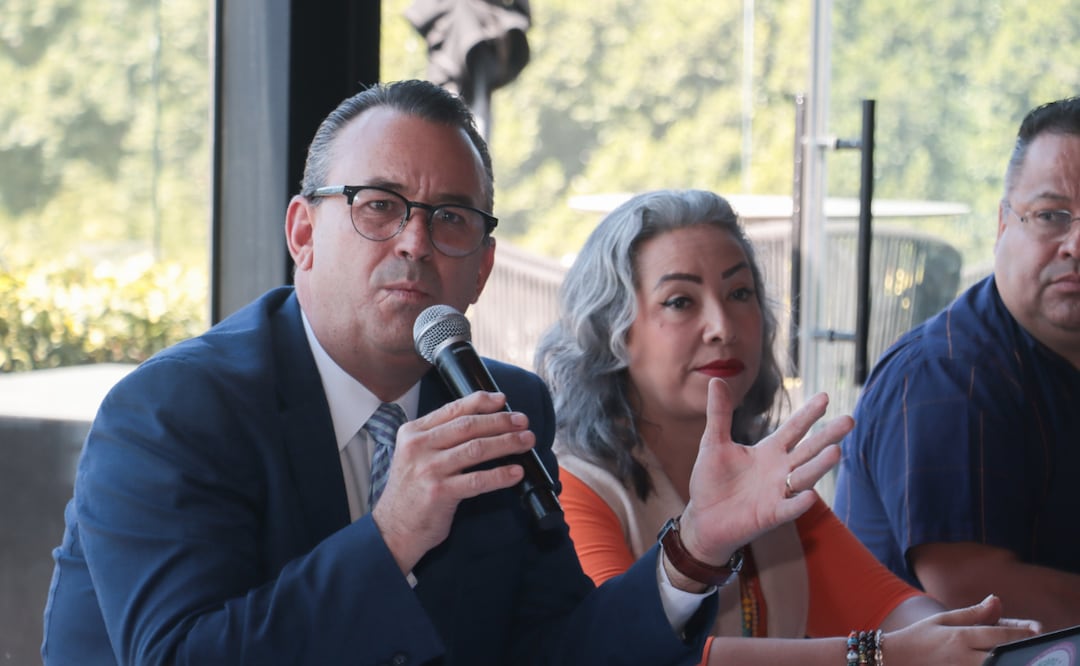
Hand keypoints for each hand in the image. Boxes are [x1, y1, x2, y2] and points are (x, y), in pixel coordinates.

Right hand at [371, 391, 536, 572]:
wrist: (394, 529)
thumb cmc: (412, 490)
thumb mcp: (415, 455)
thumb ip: (439, 437)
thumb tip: (482, 422)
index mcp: (413, 432)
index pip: (452, 409)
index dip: (481, 402)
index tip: (503, 400)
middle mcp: (419, 447)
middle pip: (468, 426)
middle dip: (500, 421)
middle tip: (523, 422)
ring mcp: (428, 469)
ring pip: (476, 449)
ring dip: (507, 443)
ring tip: (526, 441)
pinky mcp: (440, 492)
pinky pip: (478, 480)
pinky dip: (501, 475)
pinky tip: (516, 472)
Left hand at [678, 379, 851, 567]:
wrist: (703, 519)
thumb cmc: (712, 481)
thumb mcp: (714, 443)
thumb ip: (720, 414)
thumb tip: (717, 378)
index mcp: (769, 451)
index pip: (794, 429)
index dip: (809, 414)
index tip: (825, 396)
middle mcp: (780, 470)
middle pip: (808, 450)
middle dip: (828, 436)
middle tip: (849, 420)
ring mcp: (778, 493)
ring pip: (804, 477)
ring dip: (819, 466)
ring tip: (836, 451)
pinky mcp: (770, 515)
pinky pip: (788, 507)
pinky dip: (798, 502)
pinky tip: (809, 495)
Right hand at [884, 594, 1041, 664]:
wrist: (894, 658)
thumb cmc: (919, 636)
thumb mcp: (944, 619)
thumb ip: (973, 612)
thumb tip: (996, 599)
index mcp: (960, 636)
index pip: (999, 634)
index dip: (1020, 632)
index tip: (1036, 629)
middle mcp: (963, 656)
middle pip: (1002, 654)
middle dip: (1020, 649)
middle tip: (1035, 646)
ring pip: (994, 665)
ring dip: (1007, 659)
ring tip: (1019, 653)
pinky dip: (992, 664)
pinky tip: (998, 658)